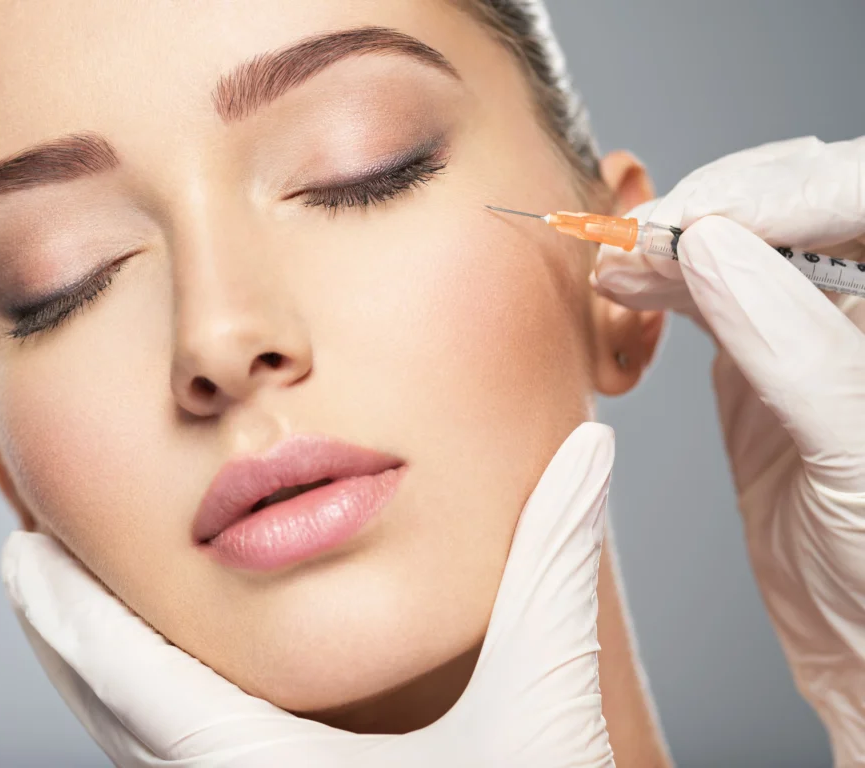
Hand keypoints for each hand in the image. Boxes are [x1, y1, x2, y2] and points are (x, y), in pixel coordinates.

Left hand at [2, 423, 617, 766]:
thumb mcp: (544, 701)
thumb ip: (556, 569)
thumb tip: (588, 450)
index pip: (141, 685)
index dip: (76, 618)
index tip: (21, 555)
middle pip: (116, 718)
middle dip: (66, 637)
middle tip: (27, 564)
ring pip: (140, 751)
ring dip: (102, 676)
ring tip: (77, 614)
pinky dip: (146, 717)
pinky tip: (161, 690)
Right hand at [592, 136, 864, 765]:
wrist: (861, 641)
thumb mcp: (854, 455)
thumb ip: (793, 347)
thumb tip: (713, 249)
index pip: (859, 193)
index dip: (781, 191)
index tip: (700, 220)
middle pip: (797, 204)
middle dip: (718, 208)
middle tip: (645, 238)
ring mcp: (813, 325)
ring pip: (743, 243)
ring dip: (675, 242)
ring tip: (616, 260)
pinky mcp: (761, 357)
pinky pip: (709, 295)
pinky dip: (661, 285)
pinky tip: (624, 285)